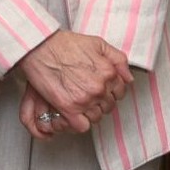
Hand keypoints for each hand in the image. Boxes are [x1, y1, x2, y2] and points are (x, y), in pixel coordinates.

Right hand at [15, 29, 130, 133]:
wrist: (40, 47)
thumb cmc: (65, 44)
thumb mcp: (98, 43)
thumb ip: (118, 60)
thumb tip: (129, 78)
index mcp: (108, 72)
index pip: (120, 92)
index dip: (111, 91)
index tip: (102, 90)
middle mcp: (99, 88)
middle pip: (108, 106)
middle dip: (100, 102)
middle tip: (87, 95)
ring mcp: (84, 99)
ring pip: (96, 117)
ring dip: (89, 112)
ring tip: (80, 103)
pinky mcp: (68, 108)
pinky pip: (82, 126)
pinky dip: (79, 122)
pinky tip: (74, 113)